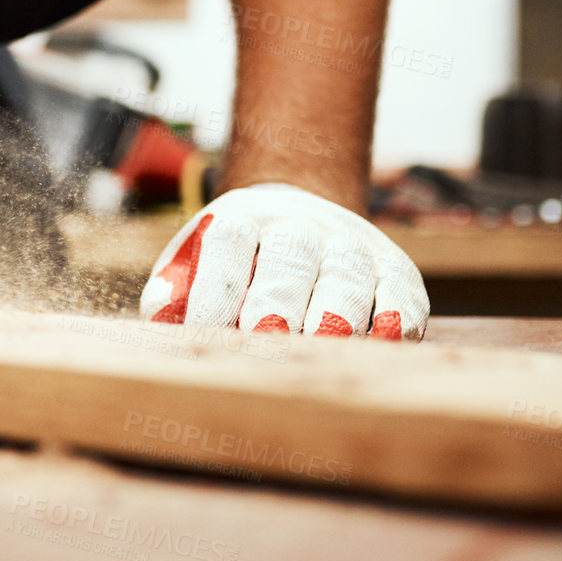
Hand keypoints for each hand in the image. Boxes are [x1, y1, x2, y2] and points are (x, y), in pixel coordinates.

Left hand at [138, 182, 427, 339]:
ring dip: (337, 308)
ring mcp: (350, 244)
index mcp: (241, 219)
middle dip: (279, 297)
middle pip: (291, 257)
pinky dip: (397, 312)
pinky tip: (389, 336)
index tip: (204, 330)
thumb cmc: (231, 264)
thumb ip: (172, 290)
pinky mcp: (393, 267)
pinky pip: (400, 288)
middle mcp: (299, 225)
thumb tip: (161, 312)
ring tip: (324, 340)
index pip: (228, 244)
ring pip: (347, 272)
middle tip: (266, 334)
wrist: (295, 221)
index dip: (217, 287)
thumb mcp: (192, 265)